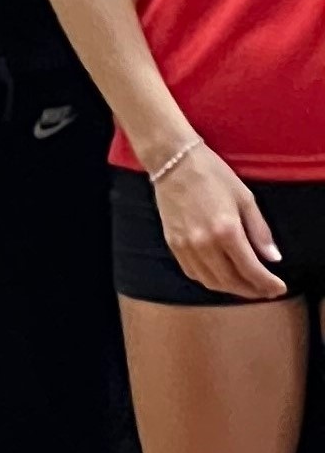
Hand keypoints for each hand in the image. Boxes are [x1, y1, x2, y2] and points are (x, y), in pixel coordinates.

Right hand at [151, 140, 288, 298]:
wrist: (173, 161)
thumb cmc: (213, 175)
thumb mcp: (245, 198)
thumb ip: (260, 231)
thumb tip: (273, 258)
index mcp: (226, 230)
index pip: (251, 270)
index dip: (268, 284)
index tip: (279, 288)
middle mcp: (204, 243)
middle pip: (231, 281)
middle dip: (252, 290)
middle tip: (266, 291)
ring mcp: (185, 245)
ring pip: (211, 281)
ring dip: (231, 289)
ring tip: (246, 286)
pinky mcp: (172, 243)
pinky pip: (193, 272)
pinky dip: (210, 280)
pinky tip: (221, 276)